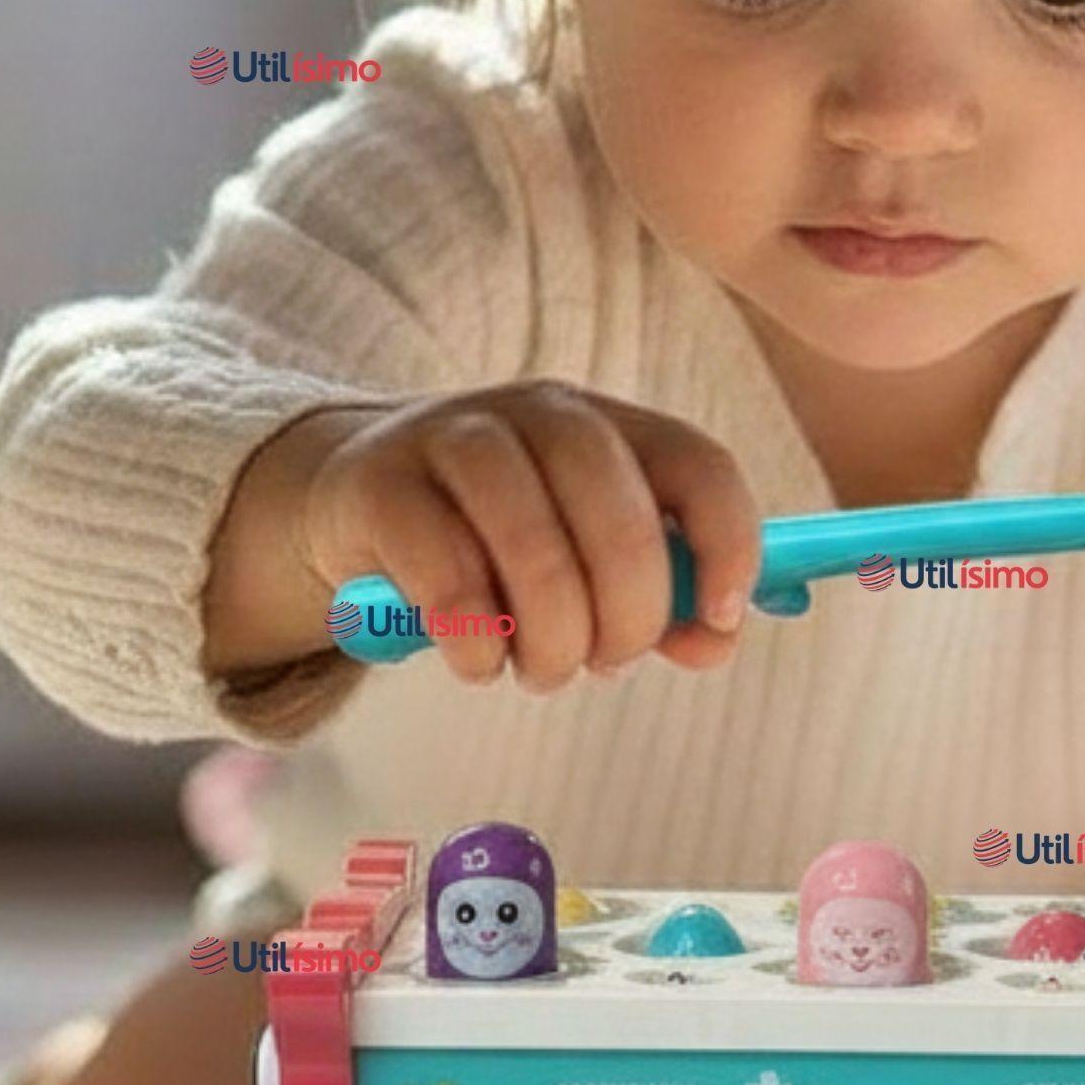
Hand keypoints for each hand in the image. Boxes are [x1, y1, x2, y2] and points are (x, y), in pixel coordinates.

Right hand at [205, 382, 761, 692]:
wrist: (357, 495)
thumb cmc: (496, 537)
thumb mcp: (586, 555)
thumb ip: (660, 598)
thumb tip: (713, 641)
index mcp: (612, 425)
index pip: (700, 465)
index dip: (727, 546)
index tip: (721, 620)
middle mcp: (541, 415)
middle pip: (619, 519)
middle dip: (627, 619)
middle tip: (605, 664)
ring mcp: (455, 438)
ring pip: (534, 548)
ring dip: (551, 640)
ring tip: (540, 670)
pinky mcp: (381, 484)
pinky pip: (447, 579)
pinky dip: (476, 642)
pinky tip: (477, 660)